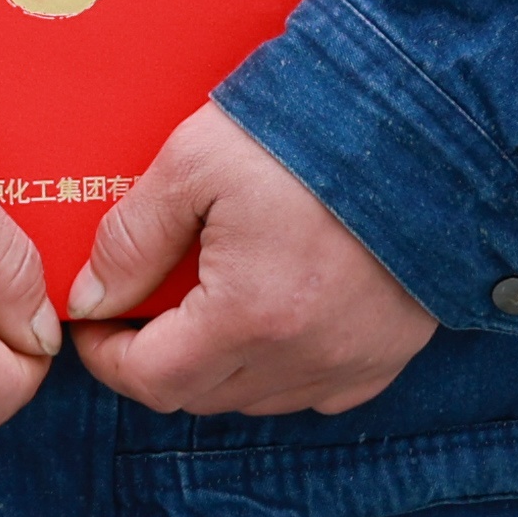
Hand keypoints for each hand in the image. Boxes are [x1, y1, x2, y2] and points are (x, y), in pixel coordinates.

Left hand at [63, 102, 439, 417]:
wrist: (426, 118)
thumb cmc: (308, 131)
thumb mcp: (196, 162)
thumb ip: (133, 238)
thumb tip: (91, 299)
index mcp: (248, 317)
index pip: (152, 380)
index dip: (108, 356)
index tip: (95, 321)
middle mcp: (304, 357)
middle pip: (200, 395)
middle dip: (159, 357)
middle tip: (146, 300)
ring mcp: (352, 362)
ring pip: (257, 398)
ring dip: (220, 364)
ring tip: (211, 298)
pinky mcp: (389, 353)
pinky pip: (316, 390)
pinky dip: (283, 366)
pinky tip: (276, 315)